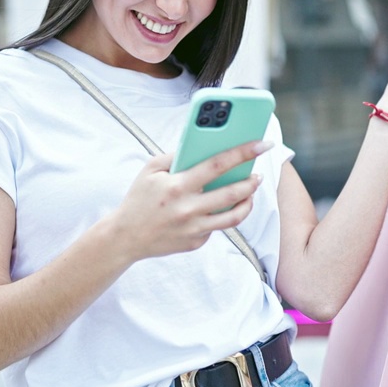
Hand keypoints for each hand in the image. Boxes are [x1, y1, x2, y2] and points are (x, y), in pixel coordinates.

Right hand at [104, 142, 267, 263]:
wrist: (126, 237)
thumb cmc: (139, 199)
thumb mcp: (150, 170)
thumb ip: (176, 156)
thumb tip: (204, 147)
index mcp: (177, 185)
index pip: (217, 165)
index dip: (242, 153)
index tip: (261, 144)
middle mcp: (188, 208)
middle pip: (232, 193)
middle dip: (252, 180)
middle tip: (258, 173)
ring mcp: (194, 228)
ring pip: (233, 216)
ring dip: (247, 201)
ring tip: (250, 191)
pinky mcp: (196, 242)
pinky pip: (217, 227)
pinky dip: (222, 215)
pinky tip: (222, 207)